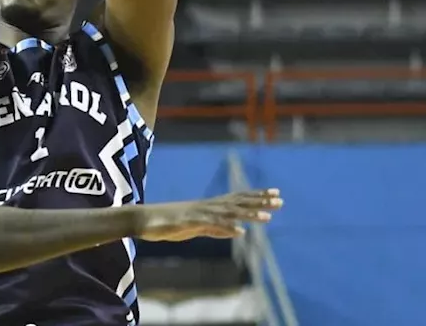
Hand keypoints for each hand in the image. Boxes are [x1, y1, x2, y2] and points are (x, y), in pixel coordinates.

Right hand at [137, 189, 282, 241]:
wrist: (144, 220)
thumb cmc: (169, 224)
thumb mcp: (197, 228)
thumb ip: (216, 228)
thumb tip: (234, 230)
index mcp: (210, 206)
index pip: (238, 198)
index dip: (257, 195)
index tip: (275, 193)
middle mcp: (207, 206)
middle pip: (238, 202)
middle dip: (260, 201)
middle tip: (281, 201)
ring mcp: (199, 214)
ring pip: (228, 213)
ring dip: (248, 215)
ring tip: (267, 217)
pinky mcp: (190, 223)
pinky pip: (211, 226)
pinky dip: (226, 228)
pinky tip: (240, 232)